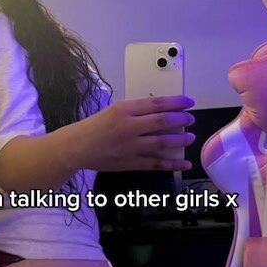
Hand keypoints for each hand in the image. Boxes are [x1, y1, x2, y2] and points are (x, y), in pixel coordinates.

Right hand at [79, 95, 195, 172]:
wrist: (76, 148)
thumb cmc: (94, 127)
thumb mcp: (113, 110)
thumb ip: (136, 110)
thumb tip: (161, 110)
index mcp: (124, 110)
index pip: (157, 103)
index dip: (176, 102)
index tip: (188, 102)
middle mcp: (129, 127)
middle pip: (163, 121)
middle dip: (181, 119)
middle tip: (191, 119)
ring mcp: (130, 146)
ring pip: (162, 142)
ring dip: (180, 139)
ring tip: (190, 137)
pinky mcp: (131, 163)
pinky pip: (156, 163)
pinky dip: (173, 164)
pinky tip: (185, 163)